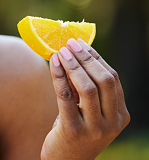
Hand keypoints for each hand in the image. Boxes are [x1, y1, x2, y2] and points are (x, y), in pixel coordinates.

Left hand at [41, 38, 129, 159]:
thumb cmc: (75, 131)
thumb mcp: (88, 111)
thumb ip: (86, 89)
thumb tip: (74, 53)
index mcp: (120, 115)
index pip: (112, 79)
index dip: (96, 58)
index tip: (80, 43)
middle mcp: (112, 122)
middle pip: (103, 81)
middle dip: (85, 58)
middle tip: (69, 43)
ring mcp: (95, 128)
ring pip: (87, 88)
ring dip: (72, 65)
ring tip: (60, 51)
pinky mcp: (73, 130)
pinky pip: (65, 97)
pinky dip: (58, 77)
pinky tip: (52, 64)